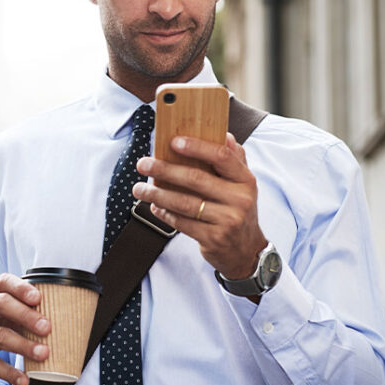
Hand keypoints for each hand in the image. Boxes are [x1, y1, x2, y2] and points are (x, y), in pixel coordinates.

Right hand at [0, 273, 50, 384]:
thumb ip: (20, 307)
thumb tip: (57, 316)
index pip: (3, 282)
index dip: (21, 288)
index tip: (38, 297)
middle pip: (1, 305)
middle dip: (26, 315)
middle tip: (47, 327)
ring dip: (23, 346)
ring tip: (43, 353)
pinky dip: (9, 373)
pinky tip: (24, 380)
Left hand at [132, 133, 265, 278]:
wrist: (246, 250)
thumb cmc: (237, 210)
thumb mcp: (241, 185)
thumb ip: (233, 160)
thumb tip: (224, 134)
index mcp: (245, 180)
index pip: (221, 156)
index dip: (196, 147)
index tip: (172, 142)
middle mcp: (239, 199)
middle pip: (196, 179)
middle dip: (165, 170)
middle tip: (143, 164)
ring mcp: (228, 220)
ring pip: (184, 203)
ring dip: (157, 194)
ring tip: (139, 189)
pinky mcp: (214, 238)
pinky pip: (182, 223)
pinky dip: (165, 214)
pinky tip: (154, 206)